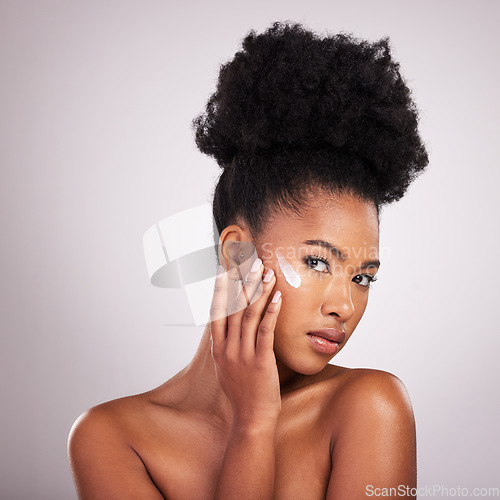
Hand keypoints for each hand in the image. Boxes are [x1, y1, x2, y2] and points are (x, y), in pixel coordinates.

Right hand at [209, 258, 281, 426]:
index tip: (223, 270)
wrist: (251, 419)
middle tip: (249, 262)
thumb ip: (226, 346)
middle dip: (242, 282)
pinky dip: (271, 311)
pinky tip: (277, 296)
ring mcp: (243, 354)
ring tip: (266, 272)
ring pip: (250, 315)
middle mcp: (227, 348)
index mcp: (218, 349)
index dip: (220, 289)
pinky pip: (266, 330)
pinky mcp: (261, 360)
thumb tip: (228, 327)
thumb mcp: (226, 368)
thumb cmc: (242, 392)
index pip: (216, 312)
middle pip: (234, 308)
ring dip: (259, 291)